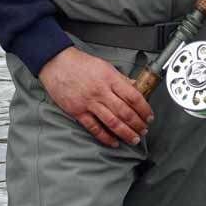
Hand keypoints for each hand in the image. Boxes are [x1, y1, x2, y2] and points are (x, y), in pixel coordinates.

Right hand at [38, 46, 154, 147]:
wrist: (56, 63)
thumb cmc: (79, 63)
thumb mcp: (104, 65)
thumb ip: (120, 78)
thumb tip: (134, 86)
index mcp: (110, 78)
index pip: (133, 97)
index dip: (144, 109)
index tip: (149, 116)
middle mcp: (101, 91)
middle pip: (125, 112)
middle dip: (138, 125)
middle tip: (144, 130)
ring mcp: (89, 102)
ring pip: (112, 122)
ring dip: (126, 133)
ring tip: (133, 139)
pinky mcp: (77, 111)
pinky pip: (94, 128)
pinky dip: (105, 137)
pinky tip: (113, 142)